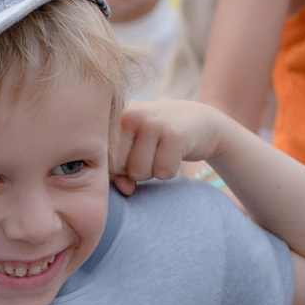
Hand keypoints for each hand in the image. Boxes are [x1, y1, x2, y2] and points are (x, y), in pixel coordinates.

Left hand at [111, 99, 233, 194]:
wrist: (201, 122)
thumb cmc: (159, 138)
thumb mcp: (133, 150)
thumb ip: (119, 171)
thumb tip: (126, 190)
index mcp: (114, 116)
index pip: (103, 160)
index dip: (119, 168)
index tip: (135, 152)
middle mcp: (129, 115)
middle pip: (118, 168)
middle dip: (135, 170)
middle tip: (152, 151)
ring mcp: (152, 123)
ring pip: (139, 173)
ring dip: (154, 171)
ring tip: (163, 151)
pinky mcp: (174, 135)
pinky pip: (163, 172)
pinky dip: (171, 171)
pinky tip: (176, 153)